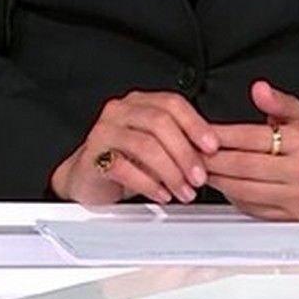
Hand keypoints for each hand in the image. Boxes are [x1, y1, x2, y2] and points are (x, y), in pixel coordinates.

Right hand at [50, 91, 219, 205]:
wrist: (87, 177)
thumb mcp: (155, 146)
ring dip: (171, 172)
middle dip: (185, 153)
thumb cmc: (124, 160)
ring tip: (183, 191)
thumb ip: (178, 142)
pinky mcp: (93, 157)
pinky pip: (125, 168)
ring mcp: (104, 132)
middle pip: (160, 122)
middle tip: (199, 177)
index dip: (195, 125)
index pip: (171, 103)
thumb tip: (211, 152)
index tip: (212, 147)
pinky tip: (161, 194)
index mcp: (138, 103)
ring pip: (145, 145)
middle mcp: (119, 111)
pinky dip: (149, 184)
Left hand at [206, 80, 298, 220]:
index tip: (201, 132)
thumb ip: (277, 101)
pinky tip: (220, 183)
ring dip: (216, 179)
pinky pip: (250, 207)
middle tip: (192, 152)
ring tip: (200, 168)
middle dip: (212, 159)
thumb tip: (259, 89)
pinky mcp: (288, 216)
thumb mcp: (298, 115)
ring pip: (243, 189)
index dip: (220, 135)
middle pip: (243, 165)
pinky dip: (230, 195)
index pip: (251, 138)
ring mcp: (296, 197)